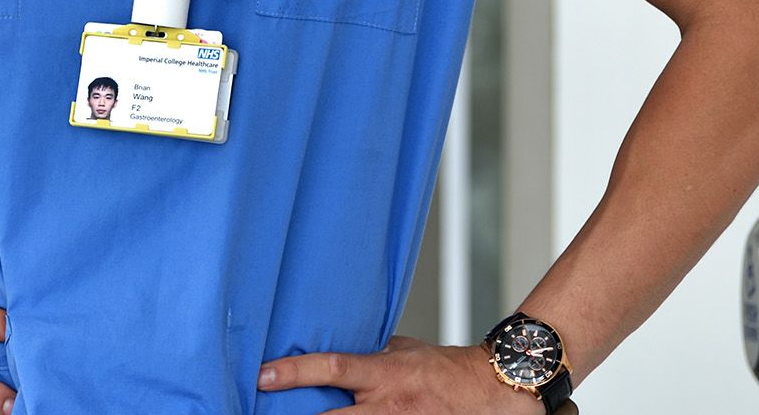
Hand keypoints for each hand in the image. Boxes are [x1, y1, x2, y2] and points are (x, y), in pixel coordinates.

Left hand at [257, 336, 576, 411]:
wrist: (495, 390)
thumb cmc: (448, 369)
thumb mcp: (404, 351)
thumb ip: (371, 354)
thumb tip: (341, 350)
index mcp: (384, 374)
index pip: (331, 367)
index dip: (294, 371)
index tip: (263, 374)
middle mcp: (387, 406)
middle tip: (264, 411)